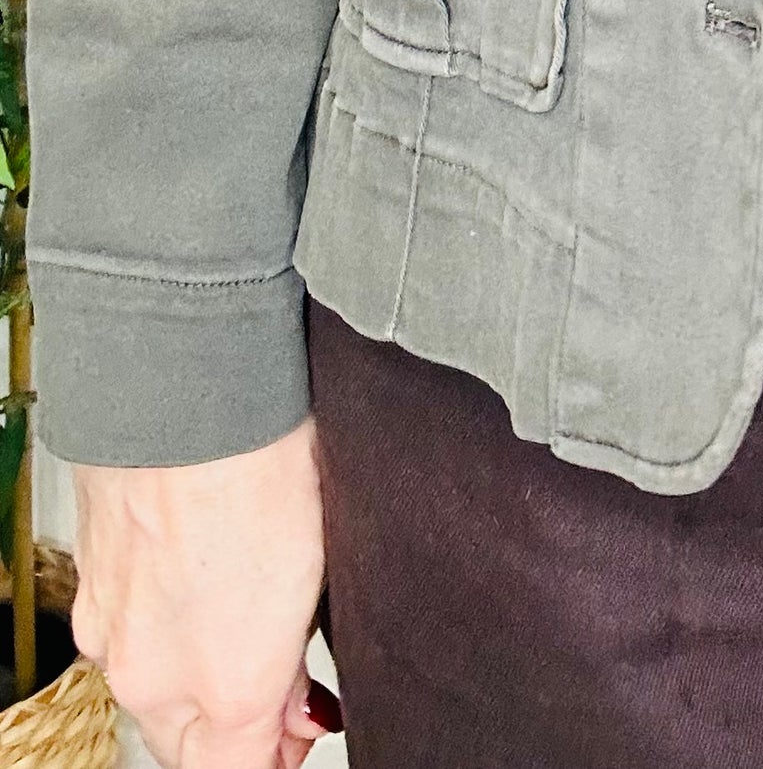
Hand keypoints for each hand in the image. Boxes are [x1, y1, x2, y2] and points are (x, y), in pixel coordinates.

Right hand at [71, 418, 339, 768]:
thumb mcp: (318, 572)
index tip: (302, 728)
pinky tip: (195, 577)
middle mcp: (158, 675)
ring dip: (193, 679)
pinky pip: (124, 637)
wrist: (186, 383)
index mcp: (230, 682)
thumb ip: (294, 666)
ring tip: (243, 618)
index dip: (280, 754)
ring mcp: (113, 631)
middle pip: (190, 749)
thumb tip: (291, 709)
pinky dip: (157, 628)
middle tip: (285, 681)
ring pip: (154, 694)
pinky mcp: (91, 586)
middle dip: (235, 730)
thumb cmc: (266, 458)